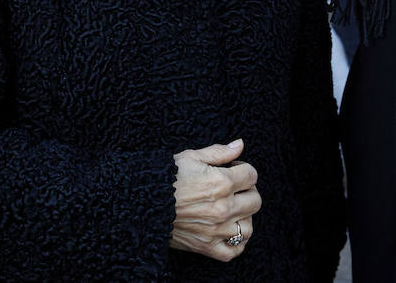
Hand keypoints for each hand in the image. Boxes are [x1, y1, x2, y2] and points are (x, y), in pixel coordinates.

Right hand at [170, 139, 260, 261]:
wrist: (140, 202)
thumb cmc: (164, 178)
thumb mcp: (191, 157)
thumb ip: (219, 152)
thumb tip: (240, 144)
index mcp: (221, 182)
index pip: (252, 175)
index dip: (244, 169)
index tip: (233, 169)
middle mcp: (223, 207)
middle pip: (255, 201)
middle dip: (247, 191)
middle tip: (234, 189)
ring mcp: (216, 229)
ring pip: (248, 228)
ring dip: (244, 218)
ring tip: (232, 210)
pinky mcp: (206, 246)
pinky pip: (233, 251)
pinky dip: (236, 244)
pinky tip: (228, 232)